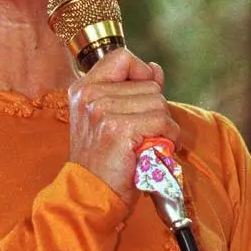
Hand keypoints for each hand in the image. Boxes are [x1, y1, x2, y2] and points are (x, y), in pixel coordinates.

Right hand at [67, 49, 180, 208]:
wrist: (91, 193)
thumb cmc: (104, 160)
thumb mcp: (110, 118)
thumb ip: (132, 89)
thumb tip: (155, 69)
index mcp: (83, 89)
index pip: (122, 57)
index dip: (141, 72)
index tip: (142, 97)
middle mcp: (89, 95)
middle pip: (148, 83)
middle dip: (154, 109)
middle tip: (142, 132)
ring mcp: (102, 110)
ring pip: (158, 102)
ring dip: (162, 125)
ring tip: (148, 142)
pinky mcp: (118, 129)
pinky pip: (161, 120)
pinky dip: (168, 136)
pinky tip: (156, 149)